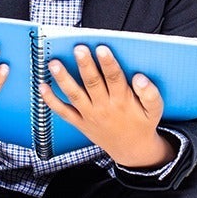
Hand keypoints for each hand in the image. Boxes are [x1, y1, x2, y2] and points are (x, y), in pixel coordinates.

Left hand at [41, 44, 174, 169]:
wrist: (130, 149)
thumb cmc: (142, 123)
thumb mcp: (154, 110)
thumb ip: (150, 93)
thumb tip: (139, 77)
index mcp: (122, 100)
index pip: (114, 78)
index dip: (108, 63)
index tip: (101, 48)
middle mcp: (104, 107)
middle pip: (92, 83)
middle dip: (85, 65)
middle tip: (78, 49)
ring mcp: (89, 115)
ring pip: (74, 95)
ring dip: (63, 79)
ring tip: (54, 63)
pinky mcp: (79, 122)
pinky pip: (63, 112)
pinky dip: (51, 101)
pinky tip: (42, 87)